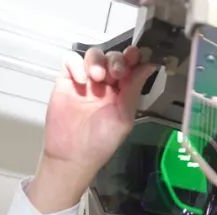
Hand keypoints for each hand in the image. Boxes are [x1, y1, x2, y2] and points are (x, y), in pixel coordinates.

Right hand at [27, 47, 157, 212]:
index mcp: (122, 92)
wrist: (73, 156)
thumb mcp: (124, 117)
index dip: (133, 58)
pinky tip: (82, 81)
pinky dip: (76, 65)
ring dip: (97, 60)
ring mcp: (85, 82)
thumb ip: (134, 89)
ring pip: (92, 55)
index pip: (129, 66)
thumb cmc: (101, 142)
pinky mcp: (66, 82)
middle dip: (116, 60)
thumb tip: (149, 66)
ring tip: (97, 77)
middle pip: (111, 57)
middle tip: (116, 72)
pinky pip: (70, 62)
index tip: (135, 55)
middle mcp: (104, 84)